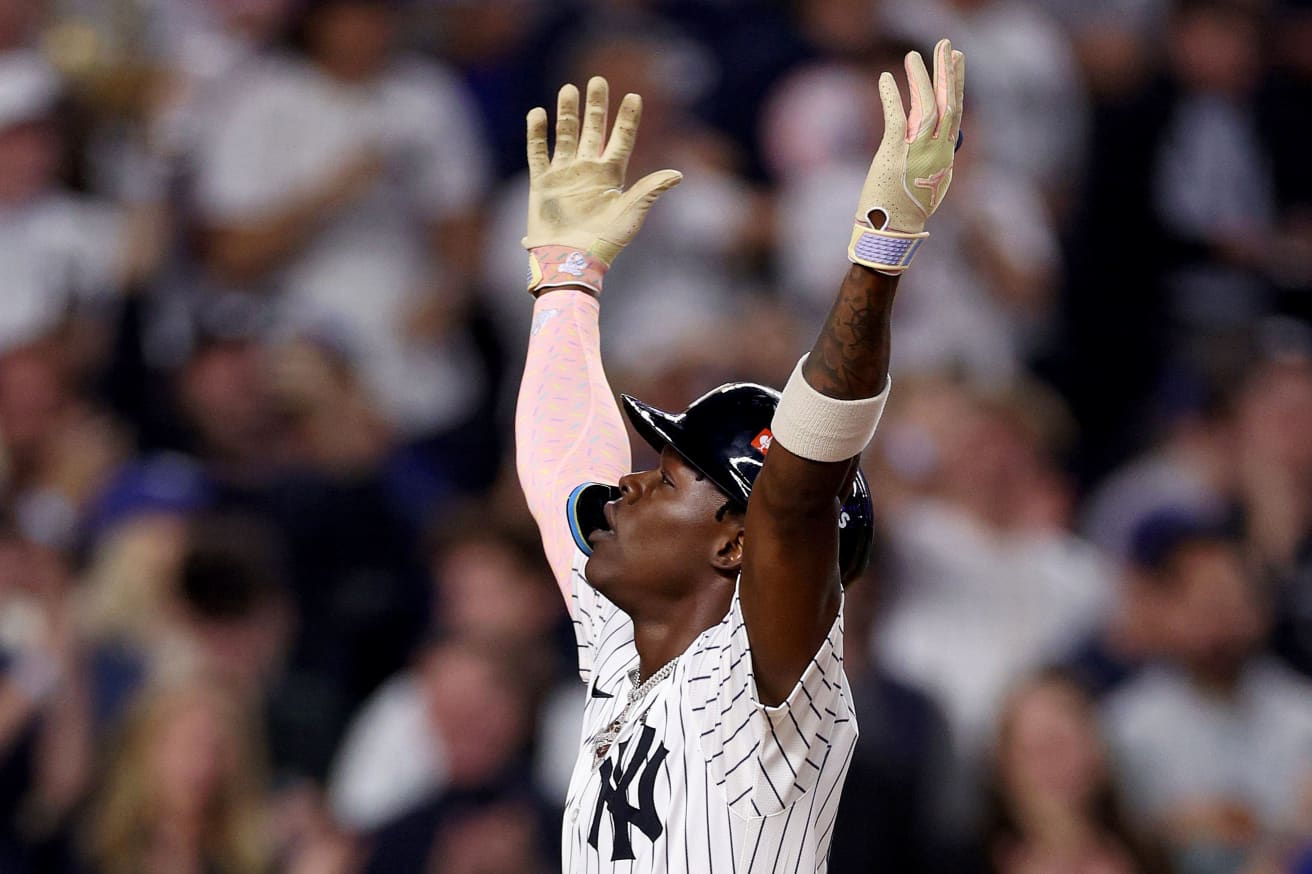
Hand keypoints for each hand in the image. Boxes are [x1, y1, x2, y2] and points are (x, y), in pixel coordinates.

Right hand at [523, 76, 681, 265]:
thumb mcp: (631, 213)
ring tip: (569, 89)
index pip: (621, 139)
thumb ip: (650, 190)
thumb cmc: (605, 241)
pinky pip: (538, 152)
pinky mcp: (542, 183)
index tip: (634, 96)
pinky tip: (538, 113)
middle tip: (598, 80)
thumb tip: (678, 174)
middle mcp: (588, 171)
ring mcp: (564, 175)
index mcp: (611, 176)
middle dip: (596, 106)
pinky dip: (537, 133)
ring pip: (566, 135)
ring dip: (567, 112)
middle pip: (593, 130)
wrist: (571, 260)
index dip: (628, 119)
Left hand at [857, 39, 963, 234]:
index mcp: (946, 155)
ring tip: (913, 55)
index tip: (956, 60)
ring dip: (920, 78)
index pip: (956, 111)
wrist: (892, 233)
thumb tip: (944, 136)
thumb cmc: (907, 209)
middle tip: (946, 44)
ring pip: (925, 106)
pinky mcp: (894, 154)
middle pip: (948, 103)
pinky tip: (885, 77)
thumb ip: (937, 156)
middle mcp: (936, 151)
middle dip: (947, 71)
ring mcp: (917, 152)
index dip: (956, 84)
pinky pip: (895, 117)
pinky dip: (891, 95)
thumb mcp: (930, 181)